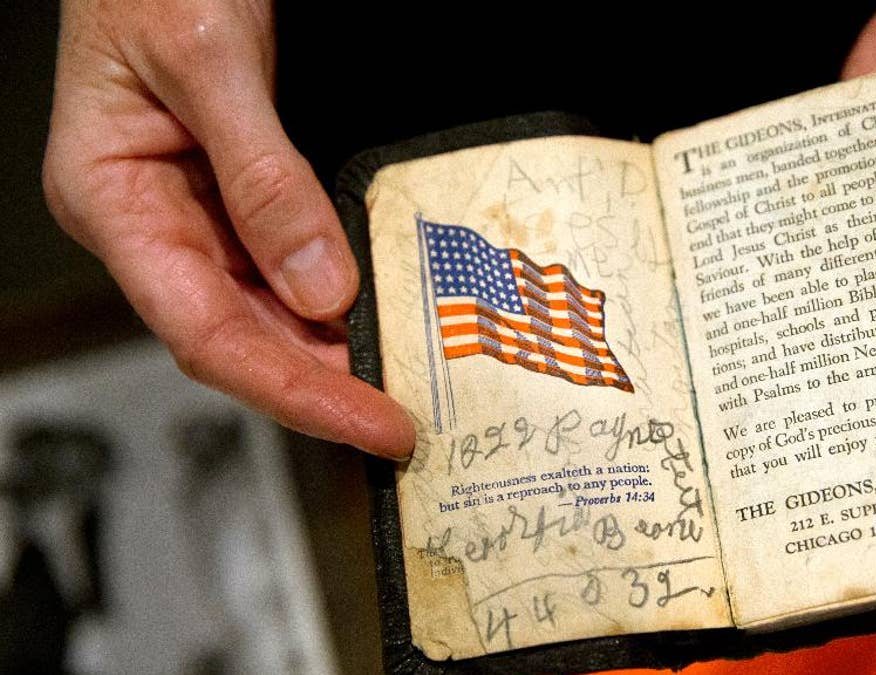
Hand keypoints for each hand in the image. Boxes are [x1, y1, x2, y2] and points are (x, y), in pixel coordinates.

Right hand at [43, 0, 413, 458]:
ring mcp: (192, 211)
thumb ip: (263, 178)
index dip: (292, 390)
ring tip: (402, 384)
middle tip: (402, 420)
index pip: (204, 331)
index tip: (369, 421)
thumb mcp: (210, 62)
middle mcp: (151, 221)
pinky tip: (376, 318)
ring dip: (331, 354)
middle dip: (322, 386)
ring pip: (265, 312)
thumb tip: (321, 289)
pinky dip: (331, 300)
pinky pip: (284, 265)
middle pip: (238, 337)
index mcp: (112, 200)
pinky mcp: (233, 195)